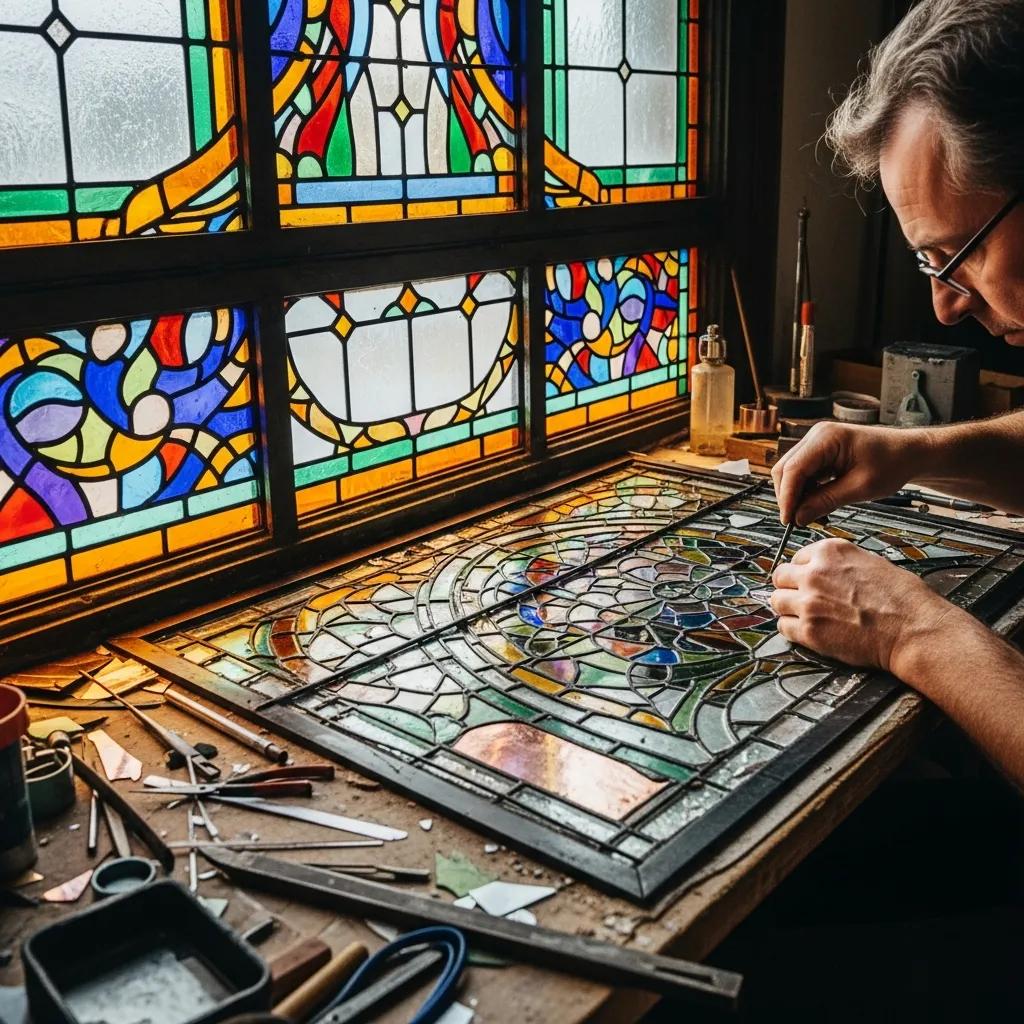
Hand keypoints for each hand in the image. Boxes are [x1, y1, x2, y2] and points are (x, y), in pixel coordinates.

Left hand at [770, 538, 951, 673]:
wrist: (914, 629)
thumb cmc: (902, 599)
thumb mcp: (870, 562)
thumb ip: (839, 564)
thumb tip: (823, 570)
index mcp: (830, 551)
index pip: (796, 557)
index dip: (802, 571)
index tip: (806, 581)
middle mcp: (815, 573)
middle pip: (780, 577)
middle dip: (789, 587)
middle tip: (802, 598)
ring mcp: (809, 602)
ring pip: (776, 601)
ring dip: (788, 608)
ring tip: (805, 616)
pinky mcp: (809, 630)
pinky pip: (783, 627)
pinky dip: (792, 630)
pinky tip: (808, 631)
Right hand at [771, 422, 930, 524]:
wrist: (909, 452)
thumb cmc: (893, 463)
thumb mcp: (860, 487)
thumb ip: (826, 501)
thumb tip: (798, 517)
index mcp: (827, 438)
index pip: (793, 469)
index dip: (787, 497)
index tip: (788, 521)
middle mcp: (817, 436)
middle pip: (786, 469)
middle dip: (789, 497)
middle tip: (798, 522)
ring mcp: (817, 442)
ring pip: (791, 473)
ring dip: (797, 496)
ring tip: (812, 515)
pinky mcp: (820, 452)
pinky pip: (803, 473)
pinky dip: (806, 491)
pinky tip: (818, 506)